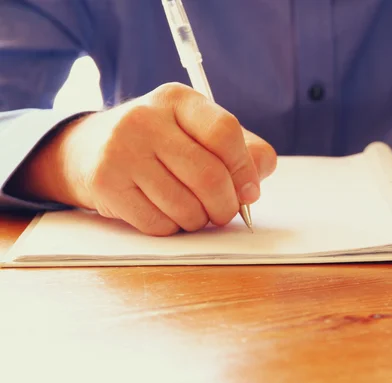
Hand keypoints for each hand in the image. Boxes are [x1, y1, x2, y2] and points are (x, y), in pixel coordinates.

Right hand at [11, 83, 276, 235]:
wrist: (88, 149)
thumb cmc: (160, 143)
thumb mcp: (198, 131)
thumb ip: (241, 150)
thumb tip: (256, 182)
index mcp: (178, 99)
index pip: (224, 132)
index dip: (244, 169)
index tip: (250, 190)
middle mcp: (146, 118)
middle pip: (208, 175)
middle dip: (226, 205)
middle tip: (225, 212)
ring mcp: (121, 149)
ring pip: (185, 206)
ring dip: (200, 220)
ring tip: (195, 212)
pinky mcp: (106, 183)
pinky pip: (158, 224)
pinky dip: (173, 228)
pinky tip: (167, 213)